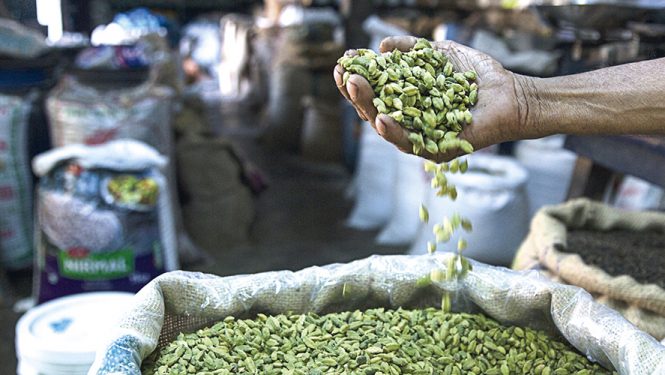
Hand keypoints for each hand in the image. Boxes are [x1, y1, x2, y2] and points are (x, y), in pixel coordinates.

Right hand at [334, 36, 528, 161]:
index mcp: (407, 102)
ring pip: (386, 127)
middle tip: (344, 74)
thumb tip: (382, 46)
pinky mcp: (435, 151)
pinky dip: (394, 133)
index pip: (375, 92)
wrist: (511, 94)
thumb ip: (412, 49)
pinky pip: (410, 144)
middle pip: (373, 110)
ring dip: (367, 107)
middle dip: (356, 92)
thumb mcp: (439, 55)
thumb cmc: (476, 76)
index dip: (357, 78)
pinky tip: (382, 118)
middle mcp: (409, 122)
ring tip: (356, 86)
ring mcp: (421, 138)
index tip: (343, 63)